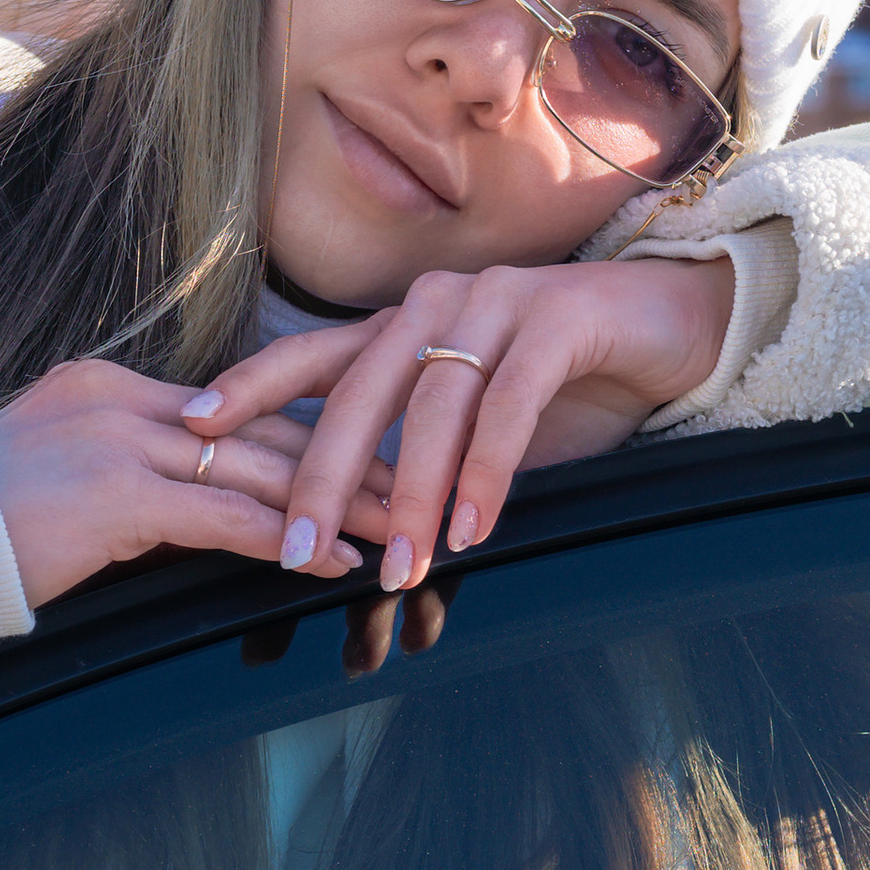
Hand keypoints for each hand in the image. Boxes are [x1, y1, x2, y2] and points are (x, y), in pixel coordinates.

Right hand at [0, 359, 394, 610]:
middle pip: (261, 430)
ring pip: (257, 472)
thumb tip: (197, 492)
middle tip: (411, 482)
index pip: (232, 404)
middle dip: (344, 460)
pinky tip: (335, 564)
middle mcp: (120, 399)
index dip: (306, 429)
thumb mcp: (59, 470)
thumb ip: (127, 465)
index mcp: (107, 383)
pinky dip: (289, 543)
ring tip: (397, 524)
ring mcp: (120, 443)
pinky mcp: (118, 497)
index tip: (363, 447)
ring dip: (337, 504)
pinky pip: (226, 520)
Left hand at [180, 257, 734, 592]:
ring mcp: (495, 303)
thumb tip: (358, 539)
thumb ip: (421, 463)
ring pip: (431, 404)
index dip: (249, 389)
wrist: (676, 326)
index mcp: (403, 325)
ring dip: (413, 494)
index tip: (194, 430)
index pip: (309, 356)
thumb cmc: (568, 380)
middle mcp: (434, 304)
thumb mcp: (478, 424)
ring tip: (401, 566)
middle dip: (320, 479)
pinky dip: (487, 467)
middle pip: (357, 393)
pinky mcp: (558, 317)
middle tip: (295, 554)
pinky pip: (508, 401)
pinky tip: (475, 524)